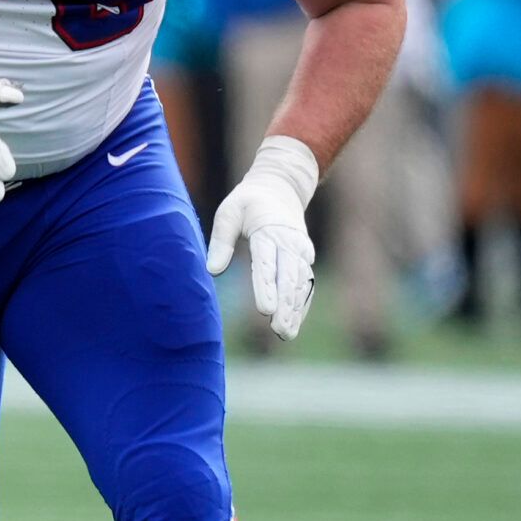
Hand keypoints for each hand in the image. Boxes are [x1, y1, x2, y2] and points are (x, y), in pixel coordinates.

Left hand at [207, 135, 319, 340]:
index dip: (266, 287)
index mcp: (269, 231)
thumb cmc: (248, 201)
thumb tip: (213, 270)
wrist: (280, 187)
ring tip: (286, 333)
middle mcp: (290, 243)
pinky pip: (306, 283)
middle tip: (279, 329)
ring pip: (300, 284)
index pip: (267, 263)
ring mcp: (301, 251)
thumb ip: (221, 241)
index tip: (264, 310)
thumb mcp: (229, 212)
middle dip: (284, 305)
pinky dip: (302, 303)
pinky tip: (295, 322)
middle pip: (288, 278)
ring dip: (295, 309)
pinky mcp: (304, 258)